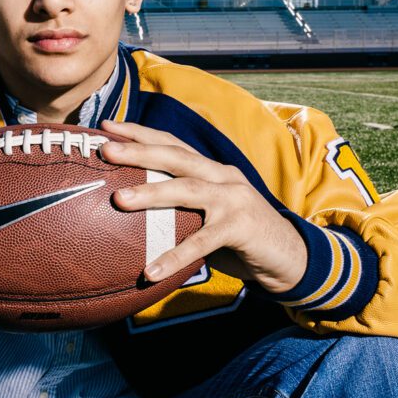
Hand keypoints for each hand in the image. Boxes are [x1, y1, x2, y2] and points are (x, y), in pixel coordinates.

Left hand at [98, 120, 306, 293]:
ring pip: (187, 189)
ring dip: (152, 193)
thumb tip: (132, 211)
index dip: (140, 132)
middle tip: (105, 150)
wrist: (291, 258)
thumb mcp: (210, 214)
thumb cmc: (240, 237)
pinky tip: (150, 271)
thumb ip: (182, 208)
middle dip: (139, 150)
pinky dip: (175, 256)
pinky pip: (202, 243)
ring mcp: (234, 199)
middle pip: (176, 156)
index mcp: (212, 169)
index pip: (172, 143)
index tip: (107, 126)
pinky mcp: (242, 227)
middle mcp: (222, 176)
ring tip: (119, 200)